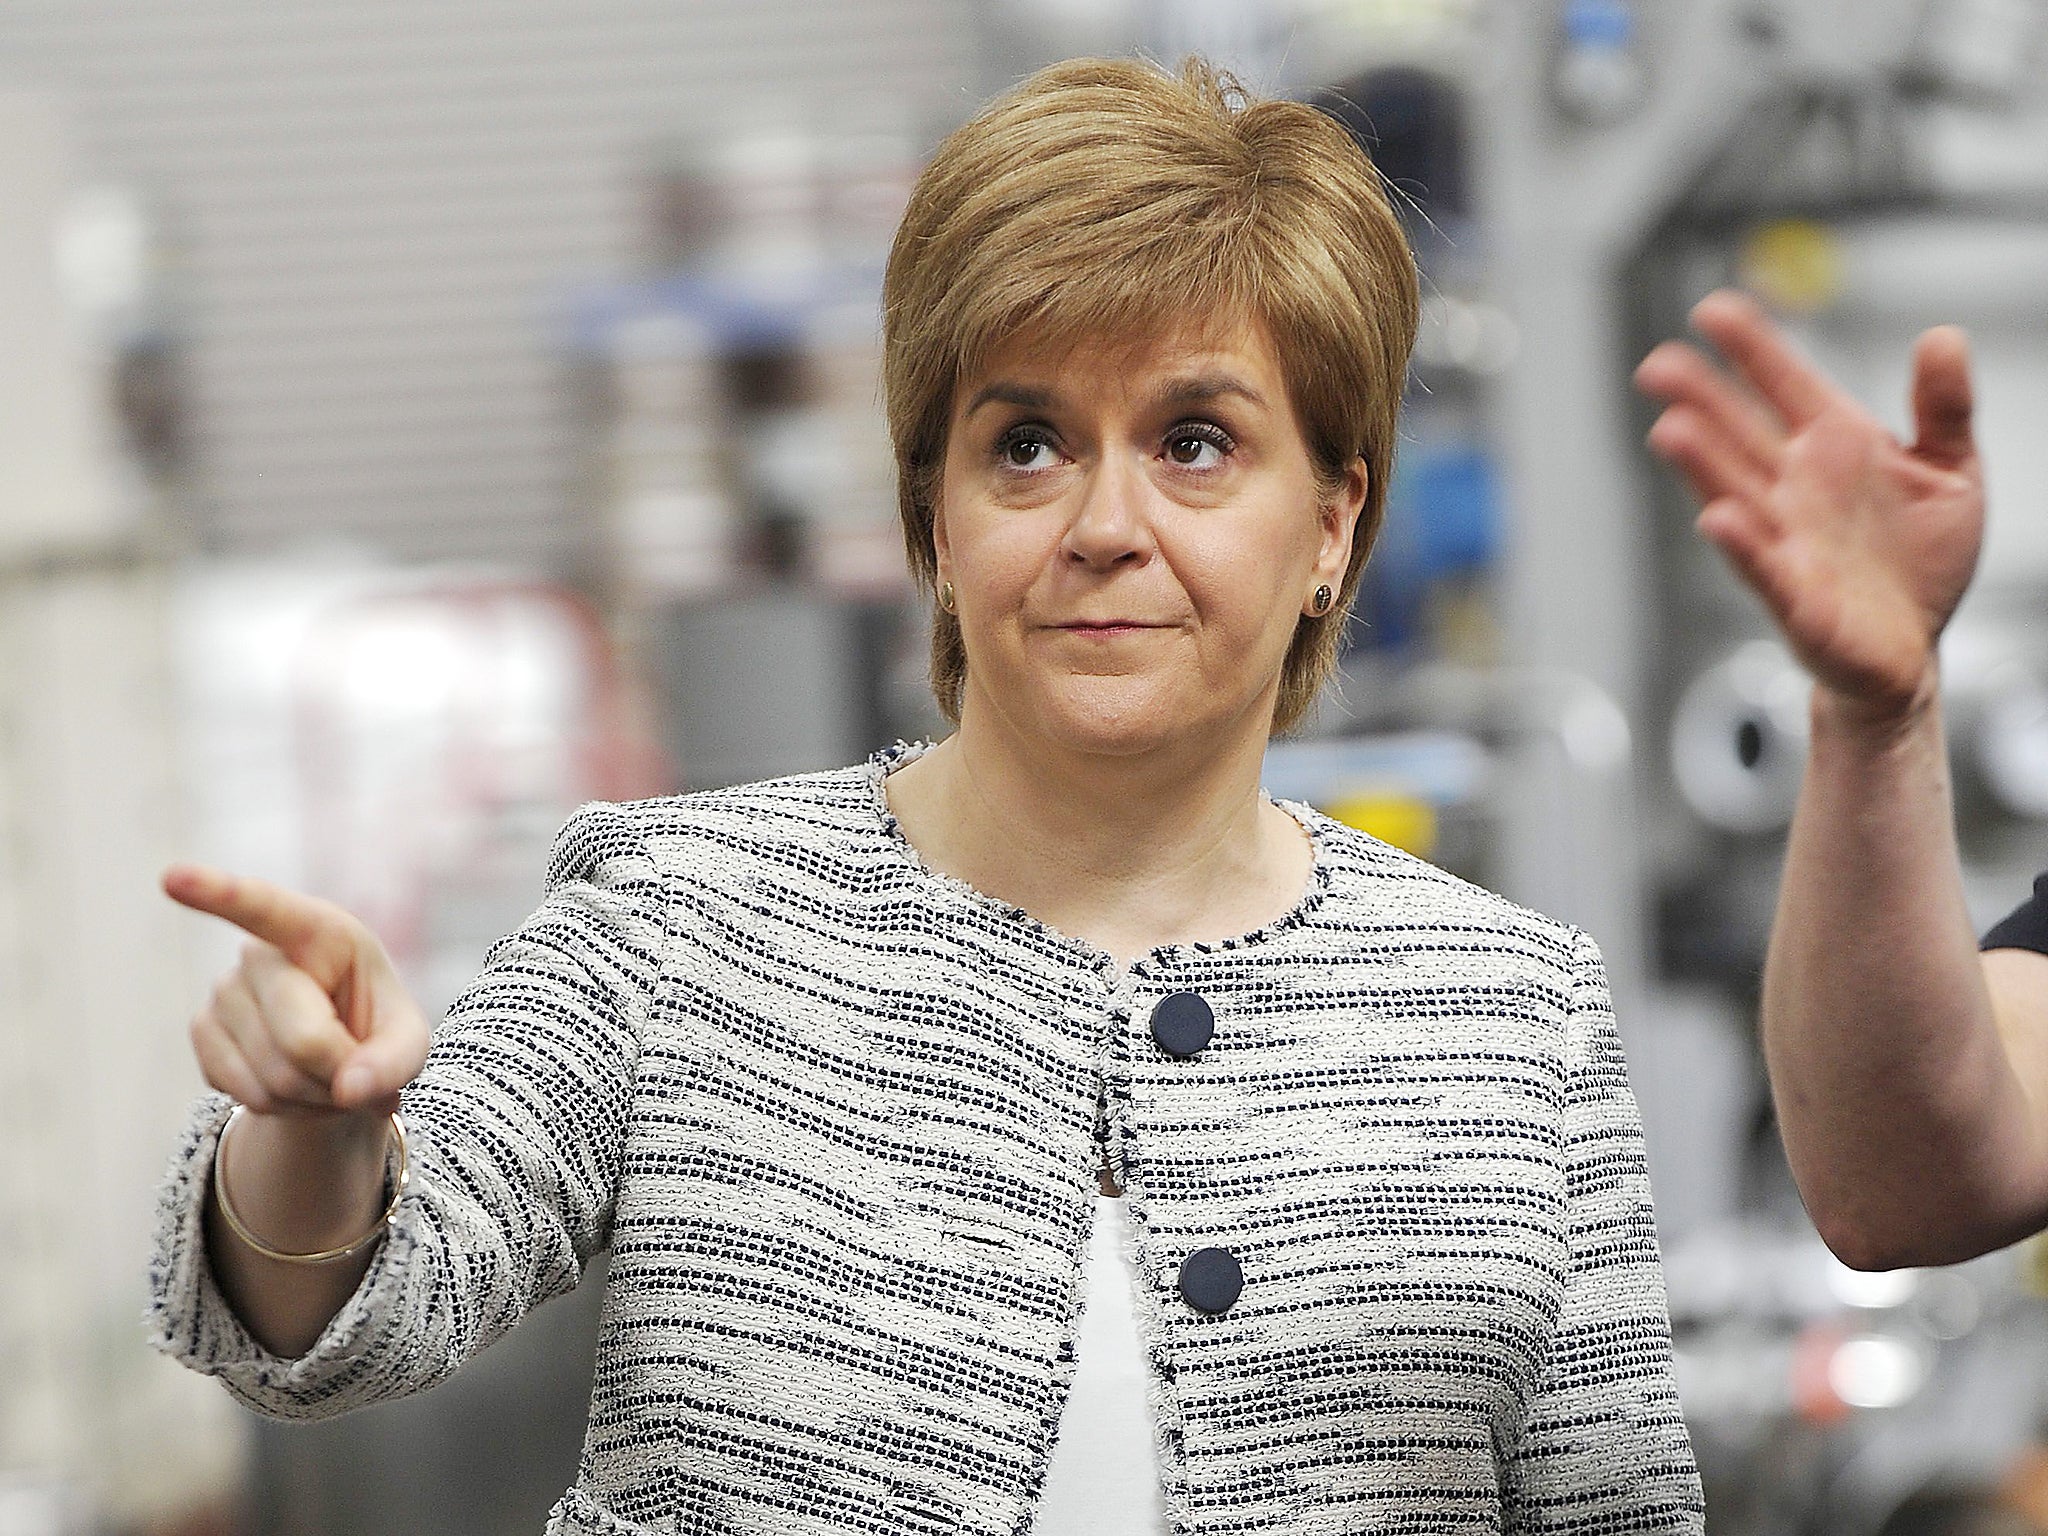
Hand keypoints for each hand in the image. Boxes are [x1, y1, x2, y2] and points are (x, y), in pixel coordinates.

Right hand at [165, 865, 428, 1117]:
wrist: (334, 1060)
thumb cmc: (376, 1031)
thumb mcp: (408, 1041)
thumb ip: (395, 1061)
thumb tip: (351, 1089)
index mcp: (319, 930)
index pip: (266, 908)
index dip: (220, 893)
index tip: (173, 877)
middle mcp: (260, 952)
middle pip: (303, 1040)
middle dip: (340, 1073)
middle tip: (358, 1070)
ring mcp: (223, 990)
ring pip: (273, 1077)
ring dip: (314, 1096)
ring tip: (327, 1074)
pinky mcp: (201, 1031)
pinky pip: (245, 1094)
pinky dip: (283, 1108)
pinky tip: (296, 1085)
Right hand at [1635, 289, 1983, 722]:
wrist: (1910, 651)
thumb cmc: (1920, 562)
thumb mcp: (1953, 471)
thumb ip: (1946, 407)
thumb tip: (1943, 337)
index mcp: (1832, 446)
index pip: (1783, 386)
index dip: (1750, 349)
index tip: (1712, 311)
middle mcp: (1796, 488)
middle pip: (1738, 434)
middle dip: (1699, 399)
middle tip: (1658, 366)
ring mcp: (1788, 541)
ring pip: (1735, 494)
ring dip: (1702, 465)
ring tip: (1670, 430)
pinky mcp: (1796, 598)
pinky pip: (1764, 567)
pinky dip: (1741, 545)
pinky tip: (1717, 520)